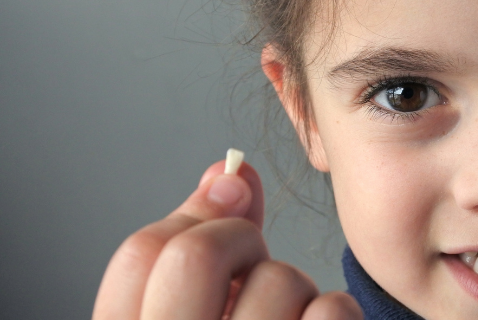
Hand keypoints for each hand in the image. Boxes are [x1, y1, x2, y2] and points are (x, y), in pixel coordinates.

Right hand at [92, 160, 362, 319]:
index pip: (140, 255)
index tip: (229, 216)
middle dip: (240, 240)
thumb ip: (202, 254)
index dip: (193, 220)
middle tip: (252, 269)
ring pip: (279, 280)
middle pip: (198, 253)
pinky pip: (331, 314)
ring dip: (296, 289)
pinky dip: (334, 317)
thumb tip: (229, 174)